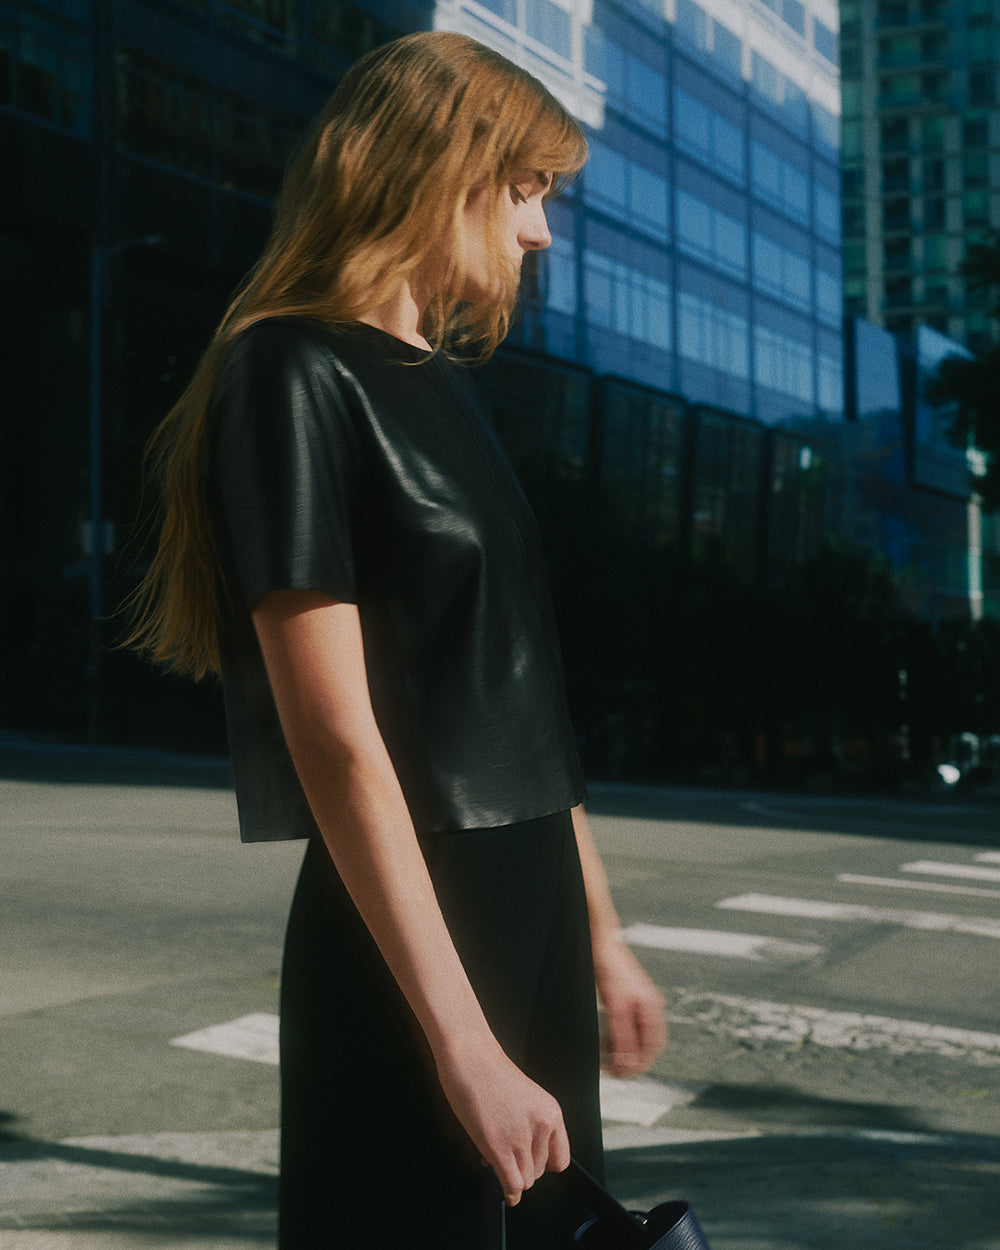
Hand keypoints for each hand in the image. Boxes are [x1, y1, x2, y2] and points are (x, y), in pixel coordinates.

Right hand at [435, 1032, 569, 1205]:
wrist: (470, 1056)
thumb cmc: (490, 1072)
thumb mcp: (525, 1098)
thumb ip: (529, 1126)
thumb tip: (522, 1156)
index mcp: (552, 1112)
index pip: (561, 1159)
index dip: (544, 1165)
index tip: (532, 1164)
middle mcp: (542, 1126)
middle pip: (540, 1172)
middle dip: (522, 1168)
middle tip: (505, 1156)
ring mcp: (520, 1137)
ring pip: (525, 1180)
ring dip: (512, 1176)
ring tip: (497, 1159)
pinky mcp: (498, 1146)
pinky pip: (512, 1183)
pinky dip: (510, 1193)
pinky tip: (507, 1194)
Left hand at [593, 934, 666, 1076]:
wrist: (601, 940)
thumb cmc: (610, 968)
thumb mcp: (615, 1007)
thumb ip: (623, 1035)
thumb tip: (628, 1063)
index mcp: (652, 1008)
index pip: (653, 1048)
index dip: (638, 1065)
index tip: (620, 1074)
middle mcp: (651, 1006)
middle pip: (647, 1044)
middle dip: (630, 1060)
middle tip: (611, 1070)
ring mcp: (641, 1002)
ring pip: (637, 1036)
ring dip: (623, 1049)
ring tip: (605, 1058)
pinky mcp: (629, 998)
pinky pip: (629, 1026)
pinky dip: (619, 1037)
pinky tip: (606, 1041)